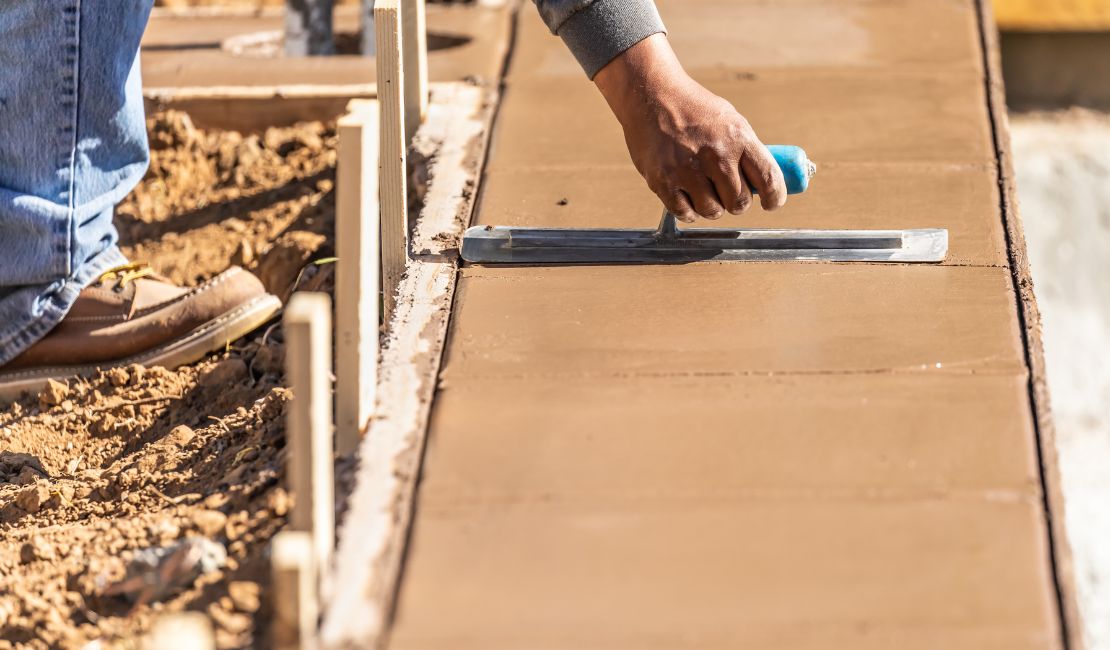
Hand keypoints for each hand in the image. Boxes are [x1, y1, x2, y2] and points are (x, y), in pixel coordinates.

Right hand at [594, 34, 786, 222]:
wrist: (650, 94)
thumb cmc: (693, 109)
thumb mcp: (729, 120)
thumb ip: (745, 151)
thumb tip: (762, 185)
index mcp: (738, 137)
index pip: (768, 178)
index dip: (775, 198)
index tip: (771, 204)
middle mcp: (715, 154)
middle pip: (739, 202)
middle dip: (737, 203)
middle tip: (728, 195)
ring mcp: (687, 169)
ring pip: (713, 211)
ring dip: (712, 207)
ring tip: (704, 192)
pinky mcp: (663, 180)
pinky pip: (685, 213)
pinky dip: (689, 210)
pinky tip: (687, 197)